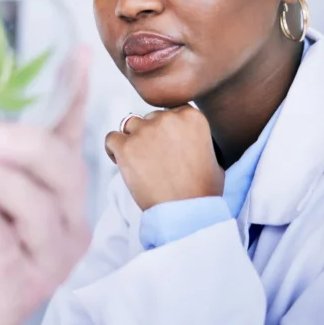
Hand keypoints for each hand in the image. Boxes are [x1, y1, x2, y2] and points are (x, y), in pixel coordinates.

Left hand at [0, 48, 92, 324]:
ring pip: (36, 205)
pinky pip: (2, 242)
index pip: (67, 136)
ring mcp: (48, 259)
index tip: (73, 50)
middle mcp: (63, 222)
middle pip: (63, 169)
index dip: (73, 93)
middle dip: (26, 142)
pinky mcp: (20, 289)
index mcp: (51, 192)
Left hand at [103, 106, 223, 211]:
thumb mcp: (212, 155)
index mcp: (192, 116)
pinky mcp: (126, 146)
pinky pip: (111, 138)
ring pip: (129, 125)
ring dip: (132, 139)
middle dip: (150, 135)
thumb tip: (183, 136)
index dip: (166, 129)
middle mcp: (168, 118)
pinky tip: (121, 162)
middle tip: (153, 160)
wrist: (186, 212)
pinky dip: (113, 149)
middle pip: (149, 118)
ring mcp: (145, 131)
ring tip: (137, 161)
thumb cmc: (202, 190)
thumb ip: (195, 137)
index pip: (170, 112)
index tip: (167, 147)